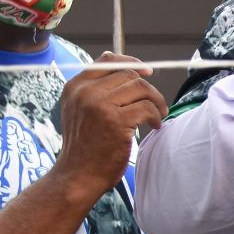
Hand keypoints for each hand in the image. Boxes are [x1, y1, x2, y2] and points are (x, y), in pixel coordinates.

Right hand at [52, 53, 166, 203]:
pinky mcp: (115, 121)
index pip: (107, 61)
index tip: (147, 73)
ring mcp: (99, 105)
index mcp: (75, 87)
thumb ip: (95, 87)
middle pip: (129, 74)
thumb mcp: (79, 110)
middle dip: (148, 88)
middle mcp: (85, 92)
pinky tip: (154, 126)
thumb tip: (117, 58)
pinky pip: (147, 108)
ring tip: (159, 115)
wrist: (78, 175)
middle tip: (157, 103)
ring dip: (156, 101)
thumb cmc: (84, 146)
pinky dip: (156, 116)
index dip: (132, 63)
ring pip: (140, 88)